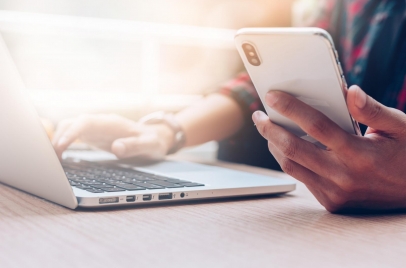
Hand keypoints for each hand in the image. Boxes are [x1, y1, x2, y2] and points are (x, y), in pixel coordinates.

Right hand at [52, 114, 174, 159]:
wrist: (156, 137)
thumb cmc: (153, 141)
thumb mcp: (149, 145)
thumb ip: (134, 146)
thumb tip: (116, 147)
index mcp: (112, 123)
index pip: (86, 122)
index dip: (72, 132)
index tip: (61, 146)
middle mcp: (101, 123)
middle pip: (72, 123)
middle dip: (59, 137)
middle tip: (52, 159)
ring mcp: (96, 129)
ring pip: (70, 128)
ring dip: (58, 140)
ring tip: (53, 160)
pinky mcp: (94, 136)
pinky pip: (73, 136)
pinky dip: (63, 144)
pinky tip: (60, 157)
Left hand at [252, 85, 405, 212]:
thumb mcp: (400, 128)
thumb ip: (374, 110)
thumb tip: (350, 91)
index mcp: (360, 154)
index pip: (317, 126)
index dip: (292, 108)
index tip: (273, 96)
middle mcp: (344, 176)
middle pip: (294, 149)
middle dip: (270, 130)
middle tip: (258, 115)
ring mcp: (335, 193)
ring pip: (292, 167)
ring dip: (274, 146)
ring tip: (267, 129)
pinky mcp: (331, 202)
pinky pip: (302, 179)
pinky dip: (290, 161)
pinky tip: (285, 147)